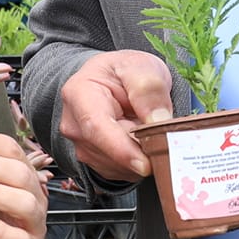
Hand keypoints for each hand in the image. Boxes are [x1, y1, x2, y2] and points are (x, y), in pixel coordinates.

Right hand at [58, 49, 173, 179]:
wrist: (113, 80)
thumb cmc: (124, 71)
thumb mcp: (141, 66)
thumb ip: (149, 88)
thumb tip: (158, 120)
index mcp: (79, 94)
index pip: (96, 128)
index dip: (121, 150)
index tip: (145, 164)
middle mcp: (74, 124)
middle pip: (108, 152)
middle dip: (140, 151)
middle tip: (165, 137)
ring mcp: (81, 145)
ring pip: (116, 166)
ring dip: (140, 155)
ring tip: (147, 128)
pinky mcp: (94, 161)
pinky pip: (120, 172)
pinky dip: (136, 162)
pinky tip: (141, 141)